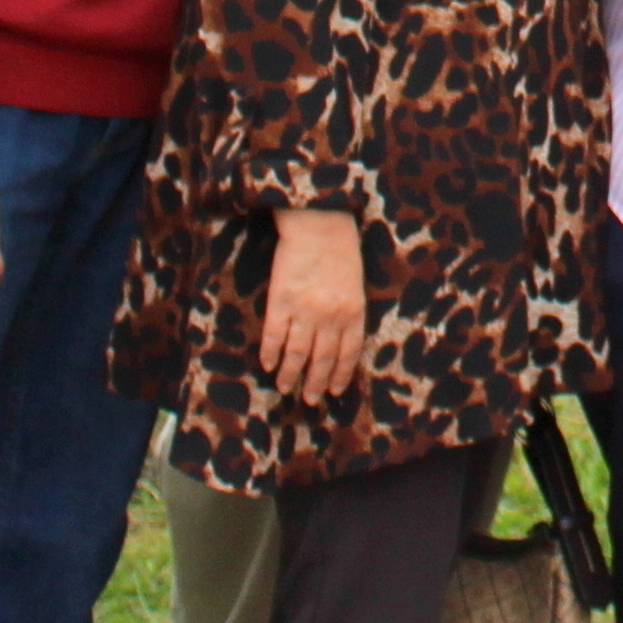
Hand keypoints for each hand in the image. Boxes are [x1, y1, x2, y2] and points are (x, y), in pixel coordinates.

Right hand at [259, 209, 367, 401]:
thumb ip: (349, 311)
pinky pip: (273, 336)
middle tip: (310, 400)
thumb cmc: (342, 249)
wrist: (318, 223)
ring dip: (289, 374)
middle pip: (321, 360)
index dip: (340, 375)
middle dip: (315, 383)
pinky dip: (270, 354)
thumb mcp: (356, 283)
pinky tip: (267, 364)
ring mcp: (303, 311)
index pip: (348, 353)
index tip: (334, 391)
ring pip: (296, 354)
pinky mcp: (280, 302)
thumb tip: (338, 341)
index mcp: (353, 311)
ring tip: (285, 388)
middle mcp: (330, 317)